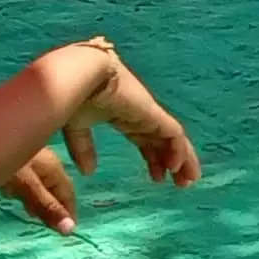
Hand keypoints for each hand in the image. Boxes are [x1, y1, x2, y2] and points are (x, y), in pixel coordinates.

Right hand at [10, 45, 201, 230]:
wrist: (76, 74)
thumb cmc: (71, 95)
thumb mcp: (76, 127)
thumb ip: (84, 148)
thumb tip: (89, 171)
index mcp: (125, 116)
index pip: (146, 139)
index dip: (154, 158)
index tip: (158, 178)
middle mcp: (141, 115)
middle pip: (164, 141)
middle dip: (173, 162)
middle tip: (181, 184)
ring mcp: (148, 112)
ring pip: (173, 138)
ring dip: (182, 160)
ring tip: (186, 181)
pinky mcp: (152, 111)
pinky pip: (172, 133)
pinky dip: (177, 150)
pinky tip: (174, 167)